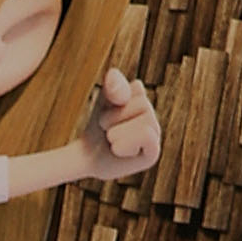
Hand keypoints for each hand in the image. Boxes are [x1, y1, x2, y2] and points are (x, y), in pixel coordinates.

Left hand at [76, 66, 161, 181]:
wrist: (86, 156)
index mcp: (142, 97)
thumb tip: (135, 86)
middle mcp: (152, 114)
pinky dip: (125, 144)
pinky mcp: (153, 152)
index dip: (113, 99)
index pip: (136, 87)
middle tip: (106, 128)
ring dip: (116, 133)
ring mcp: (155, 133)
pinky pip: (146, 136)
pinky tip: (117, 150)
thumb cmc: (96, 126)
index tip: (105, 109)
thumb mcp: (103, 99)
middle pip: (143, 104)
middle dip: (115, 117)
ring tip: (111, 140)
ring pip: (144, 122)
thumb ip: (115, 84)